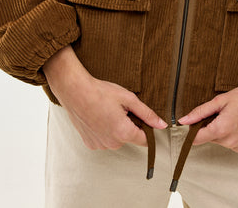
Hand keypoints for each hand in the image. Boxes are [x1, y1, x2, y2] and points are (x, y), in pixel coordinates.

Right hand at [43, 46, 167, 149]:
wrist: (75, 92)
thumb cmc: (101, 92)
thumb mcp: (129, 99)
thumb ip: (147, 114)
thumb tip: (162, 125)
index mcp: (123, 133)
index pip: (145, 140)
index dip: (148, 129)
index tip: (144, 119)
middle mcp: (112, 144)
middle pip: (130, 138)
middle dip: (130, 125)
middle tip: (121, 109)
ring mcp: (99, 145)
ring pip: (117, 139)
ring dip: (117, 129)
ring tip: (108, 111)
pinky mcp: (90, 143)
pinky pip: (104, 140)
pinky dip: (105, 131)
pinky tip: (99, 117)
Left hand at [178, 61, 237, 152]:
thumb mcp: (220, 101)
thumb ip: (199, 112)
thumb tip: (183, 121)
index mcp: (221, 130)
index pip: (196, 139)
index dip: (192, 130)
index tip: (193, 123)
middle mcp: (230, 143)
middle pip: (210, 138)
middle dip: (211, 126)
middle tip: (221, 112)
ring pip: (221, 141)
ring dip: (222, 131)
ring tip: (234, 116)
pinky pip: (232, 144)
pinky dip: (233, 136)